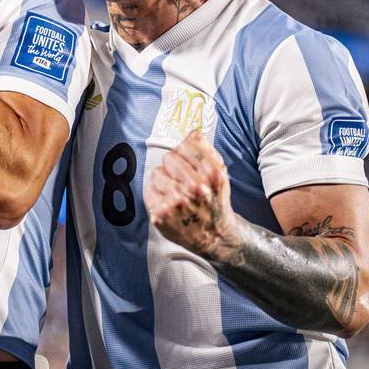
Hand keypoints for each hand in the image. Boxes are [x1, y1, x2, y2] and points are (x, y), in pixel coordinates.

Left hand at [144, 129, 239, 261]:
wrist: (214, 235)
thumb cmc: (214, 201)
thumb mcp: (219, 173)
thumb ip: (206, 149)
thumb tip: (193, 132)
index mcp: (211, 174)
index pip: (185, 145)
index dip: (185, 152)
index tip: (187, 160)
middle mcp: (195, 187)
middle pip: (169, 157)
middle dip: (174, 167)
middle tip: (183, 180)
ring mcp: (177, 201)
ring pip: (157, 173)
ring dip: (164, 182)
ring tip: (177, 193)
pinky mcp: (162, 213)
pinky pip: (149, 190)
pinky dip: (156, 196)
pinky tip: (169, 203)